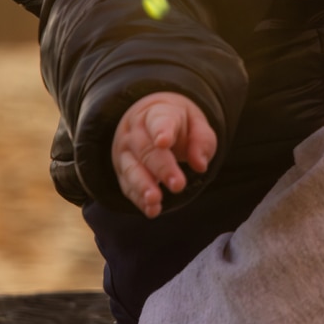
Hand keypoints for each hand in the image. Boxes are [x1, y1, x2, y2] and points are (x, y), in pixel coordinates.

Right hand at [112, 92, 218, 217]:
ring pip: (132, 170)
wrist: (149, 120)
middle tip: (179, 184)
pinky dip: (139, 199)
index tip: (164, 142)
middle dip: (162, 169)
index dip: (162, 131)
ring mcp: (125, 152)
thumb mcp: (195, 123)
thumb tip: (200, 165)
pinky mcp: (122, 172)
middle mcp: (135, 132)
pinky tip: (152, 210)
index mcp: (155, 113)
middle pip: (146, 150)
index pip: (158, 120)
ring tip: (155, 200)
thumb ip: (201, 140)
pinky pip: (128, 187)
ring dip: (143, 187)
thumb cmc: (177, 122)